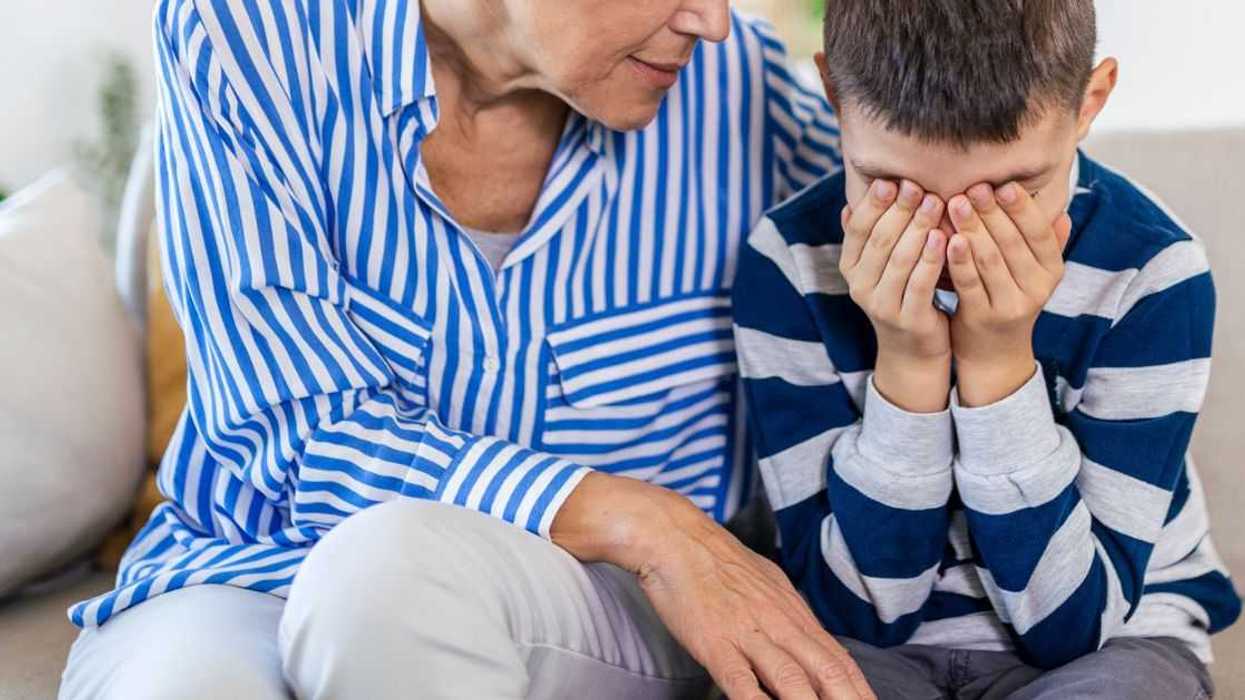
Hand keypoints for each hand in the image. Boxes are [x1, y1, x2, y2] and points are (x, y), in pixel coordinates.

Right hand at [552, 473, 874, 699]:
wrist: (672, 535)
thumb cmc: (714, 559)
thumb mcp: (763, 582)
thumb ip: (785, 614)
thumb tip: (806, 636)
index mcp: (792, 611)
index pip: (839, 658)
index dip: (860, 687)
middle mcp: (779, 623)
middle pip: (828, 671)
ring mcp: (748, 633)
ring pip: (793, 680)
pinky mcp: (715, 643)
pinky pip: (742, 681)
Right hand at [840, 179, 950, 412]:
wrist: (913, 350)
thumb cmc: (901, 294)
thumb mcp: (879, 267)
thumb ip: (870, 237)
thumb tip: (848, 204)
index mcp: (850, 268)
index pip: (857, 229)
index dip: (874, 203)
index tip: (893, 179)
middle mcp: (859, 286)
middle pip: (879, 241)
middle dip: (900, 210)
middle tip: (919, 186)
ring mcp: (881, 305)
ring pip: (899, 260)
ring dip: (918, 228)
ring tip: (937, 203)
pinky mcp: (907, 319)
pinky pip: (920, 284)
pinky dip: (931, 259)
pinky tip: (946, 238)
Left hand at [945, 183, 1072, 405]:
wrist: (994, 353)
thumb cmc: (1008, 299)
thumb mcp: (1033, 274)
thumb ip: (1046, 245)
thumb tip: (1064, 213)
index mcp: (1051, 270)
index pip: (1039, 232)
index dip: (1021, 207)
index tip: (1002, 184)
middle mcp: (1037, 288)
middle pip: (1012, 242)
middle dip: (991, 212)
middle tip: (972, 187)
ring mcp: (1010, 305)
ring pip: (990, 259)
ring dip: (972, 228)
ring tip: (956, 203)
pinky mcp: (983, 317)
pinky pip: (970, 283)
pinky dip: (958, 259)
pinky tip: (948, 238)